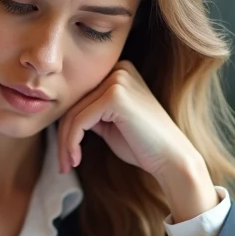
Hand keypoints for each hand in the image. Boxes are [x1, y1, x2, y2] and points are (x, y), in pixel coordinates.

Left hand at [57, 61, 218, 221]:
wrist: (172, 159)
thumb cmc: (143, 146)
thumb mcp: (110, 123)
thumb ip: (91, 113)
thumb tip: (63, 116)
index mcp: (120, 72)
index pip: (81, 97)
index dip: (68, 127)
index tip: (66, 154)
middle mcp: (119, 70)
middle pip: (74, 104)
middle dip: (64, 137)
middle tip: (63, 164)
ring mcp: (118, 80)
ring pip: (73, 113)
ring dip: (65, 144)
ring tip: (66, 165)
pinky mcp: (115, 96)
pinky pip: (80, 120)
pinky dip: (72, 143)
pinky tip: (75, 159)